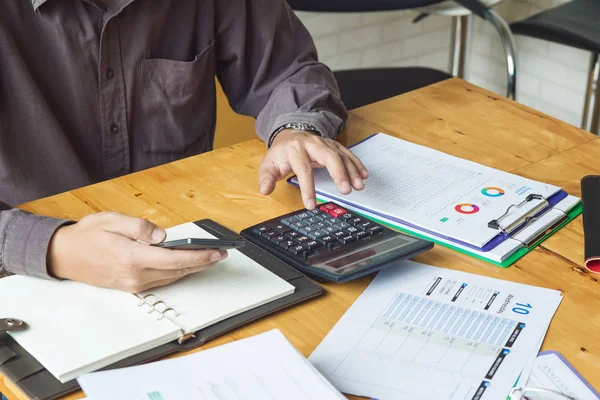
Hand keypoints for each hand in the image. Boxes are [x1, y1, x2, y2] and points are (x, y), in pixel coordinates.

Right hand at [47, 212, 226, 292]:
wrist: (64, 255)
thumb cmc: (87, 235)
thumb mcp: (112, 220)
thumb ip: (139, 226)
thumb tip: (162, 235)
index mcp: (132, 257)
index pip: (175, 260)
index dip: (200, 258)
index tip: (217, 253)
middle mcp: (135, 275)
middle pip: (178, 271)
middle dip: (203, 263)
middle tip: (221, 254)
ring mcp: (133, 284)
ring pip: (172, 278)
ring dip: (193, 269)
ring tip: (210, 258)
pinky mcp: (131, 286)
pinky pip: (162, 280)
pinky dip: (178, 272)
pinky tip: (188, 265)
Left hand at [258, 130, 367, 208]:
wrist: (290, 134)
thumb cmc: (281, 153)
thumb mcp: (269, 164)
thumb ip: (266, 177)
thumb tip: (265, 189)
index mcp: (295, 150)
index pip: (303, 169)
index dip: (307, 188)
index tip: (311, 204)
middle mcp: (312, 144)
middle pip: (328, 156)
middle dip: (338, 173)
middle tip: (345, 190)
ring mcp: (325, 143)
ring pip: (341, 155)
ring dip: (351, 170)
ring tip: (358, 186)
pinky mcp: (334, 145)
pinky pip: (347, 154)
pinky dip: (356, 164)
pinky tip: (363, 175)